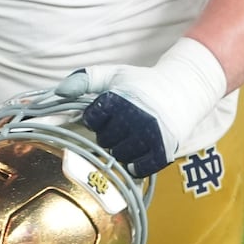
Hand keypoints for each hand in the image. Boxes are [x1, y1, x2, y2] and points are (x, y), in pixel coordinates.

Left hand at [55, 38, 229, 178]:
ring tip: (131, 136)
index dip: (96, 117)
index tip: (107, 111)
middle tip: (121, 124)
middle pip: (104, 141)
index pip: (92, 119)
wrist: (184, 88)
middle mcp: (134, 118)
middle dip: (108, 134)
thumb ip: (84, 79)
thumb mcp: (114, 74)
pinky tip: (138, 151)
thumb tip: (59, 91)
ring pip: (119, 157)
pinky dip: (135, 164)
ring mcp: (150, 137)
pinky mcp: (163, 151)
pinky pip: (139, 169)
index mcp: (120, 99)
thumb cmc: (143, 83)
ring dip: (121, 150)